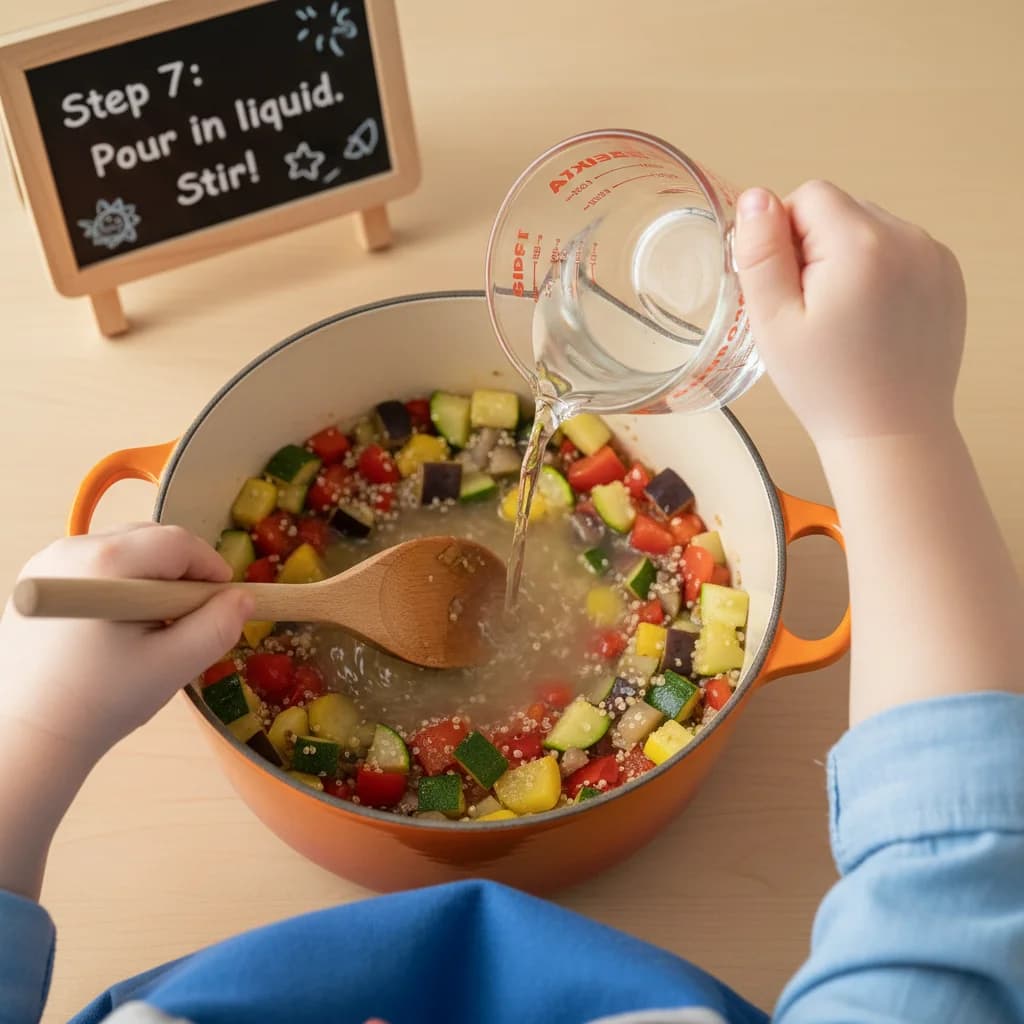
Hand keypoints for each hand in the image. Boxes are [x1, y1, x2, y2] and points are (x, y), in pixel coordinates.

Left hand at [0, 524, 253, 762]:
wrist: (24, 738)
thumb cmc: (100, 703)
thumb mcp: (174, 665)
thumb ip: (218, 626)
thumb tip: (243, 598)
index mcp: (106, 564)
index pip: (179, 542)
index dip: (211, 569)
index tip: (222, 605)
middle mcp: (71, 549)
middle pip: (151, 539)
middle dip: (180, 573)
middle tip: (186, 620)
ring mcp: (47, 561)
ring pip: (125, 549)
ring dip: (151, 578)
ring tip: (151, 627)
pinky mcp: (35, 579)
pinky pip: (97, 564)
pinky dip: (121, 585)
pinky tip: (117, 628)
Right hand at [732, 180, 966, 441]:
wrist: (891, 432)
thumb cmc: (826, 385)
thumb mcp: (773, 322)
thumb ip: (760, 253)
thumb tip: (757, 197)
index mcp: (862, 244)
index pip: (808, 196)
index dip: (784, 238)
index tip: (787, 289)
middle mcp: (908, 238)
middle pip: (840, 209)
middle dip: (816, 248)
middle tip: (811, 311)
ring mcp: (934, 256)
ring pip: (868, 228)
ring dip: (846, 260)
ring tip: (842, 318)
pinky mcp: (947, 276)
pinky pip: (898, 250)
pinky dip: (877, 273)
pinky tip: (869, 319)